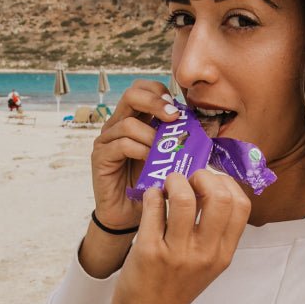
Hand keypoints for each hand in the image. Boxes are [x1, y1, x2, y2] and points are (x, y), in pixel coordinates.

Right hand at [90, 80, 179, 230]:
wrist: (129, 214)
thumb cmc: (151, 185)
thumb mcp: (168, 158)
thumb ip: (177, 140)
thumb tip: (204, 126)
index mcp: (135, 119)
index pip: (143, 89)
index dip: (160, 93)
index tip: (177, 108)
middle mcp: (118, 125)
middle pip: (132, 95)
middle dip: (155, 102)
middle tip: (173, 116)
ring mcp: (107, 140)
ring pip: (129, 123)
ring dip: (152, 136)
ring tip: (164, 152)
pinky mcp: (100, 157)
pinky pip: (121, 144)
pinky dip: (140, 151)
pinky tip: (150, 162)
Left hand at [111, 170, 251, 303]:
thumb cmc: (177, 284)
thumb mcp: (208, 262)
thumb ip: (215, 231)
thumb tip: (211, 186)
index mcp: (223, 254)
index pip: (241, 205)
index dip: (226, 183)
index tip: (210, 181)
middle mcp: (204, 253)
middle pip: (219, 197)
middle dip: (203, 177)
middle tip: (189, 179)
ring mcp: (177, 252)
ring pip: (184, 198)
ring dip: (174, 180)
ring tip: (168, 185)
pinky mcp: (149, 250)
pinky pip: (153, 207)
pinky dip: (152, 194)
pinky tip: (152, 199)